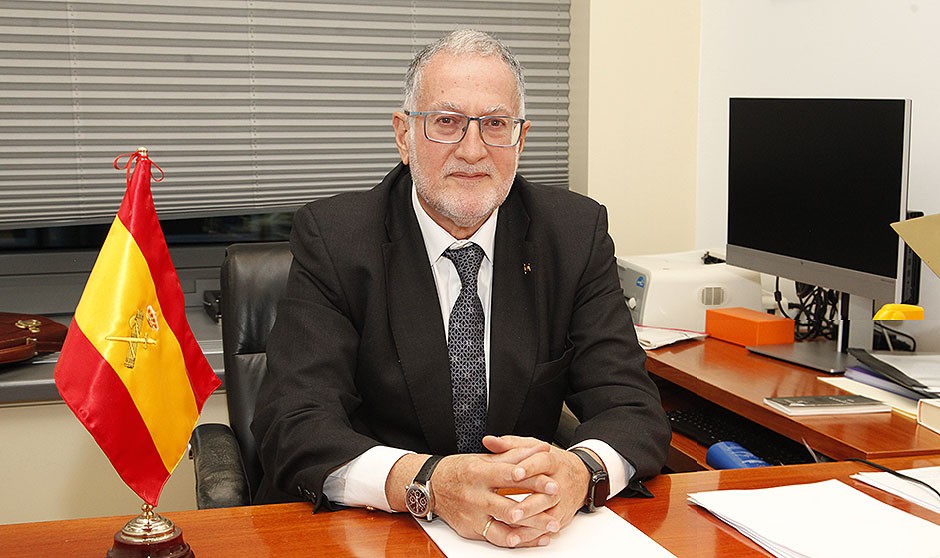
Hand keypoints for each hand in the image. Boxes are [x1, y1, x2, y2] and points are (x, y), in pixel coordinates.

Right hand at [429, 436, 559, 547]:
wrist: (432, 487)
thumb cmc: (459, 470)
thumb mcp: (484, 458)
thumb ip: (515, 455)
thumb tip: (540, 448)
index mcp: (478, 473)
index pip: (508, 476)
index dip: (531, 480)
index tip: (552, 483)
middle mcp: (475, 496)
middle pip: (509, 505)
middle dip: (535, 508)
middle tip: (556, 507)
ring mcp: (473, 516)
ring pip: (505, 527)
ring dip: (530, 529)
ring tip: (550, 527)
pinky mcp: (472, 530)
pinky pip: (497, 539)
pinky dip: (517, 540)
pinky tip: (532, 538)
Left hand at [483, 435, 590, 532]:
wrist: (580, 477)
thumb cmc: (550, 462)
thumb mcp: (533, 448)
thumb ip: (509, 445)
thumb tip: (488, 441)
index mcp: (552, 462)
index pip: (542, 463)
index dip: (529, 468)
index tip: (515, 473)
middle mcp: (559, 483)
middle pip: (545, 495)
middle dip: (529, 505)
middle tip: (513, 513)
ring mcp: (561, 502)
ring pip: (547, 516)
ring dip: (530, 525)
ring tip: (512, 532)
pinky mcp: (560, 517)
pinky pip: (547, 529)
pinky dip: (533, 536)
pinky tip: (518, 539)